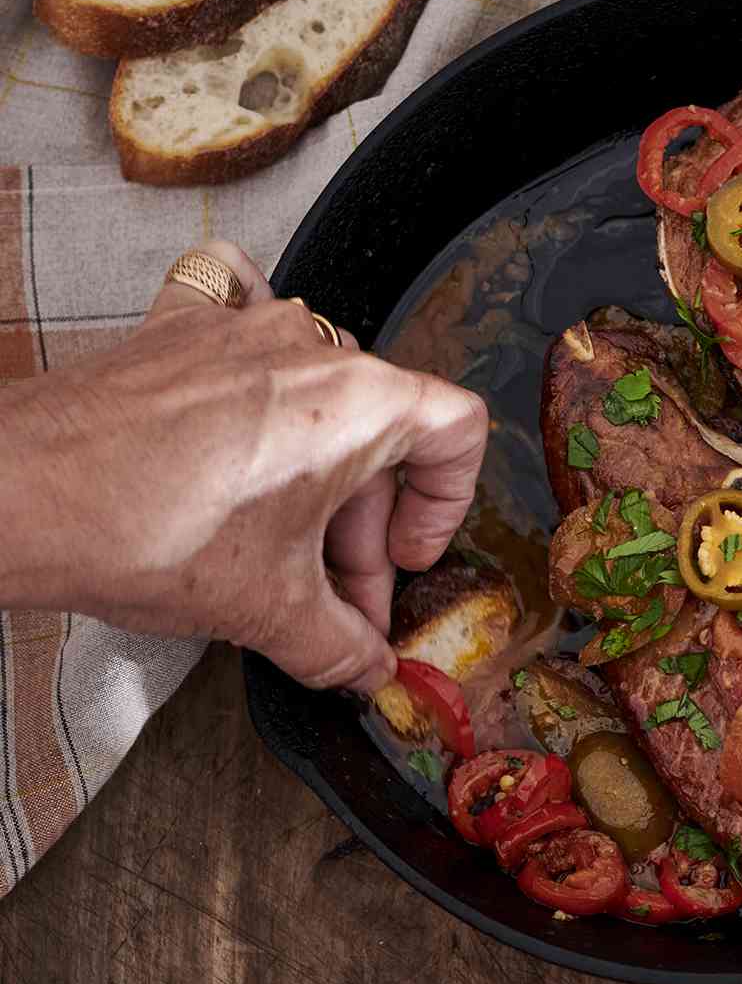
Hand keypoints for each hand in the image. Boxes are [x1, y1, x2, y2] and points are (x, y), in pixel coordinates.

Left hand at [0, 241, 488, 692]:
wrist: (26, 494)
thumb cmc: (148, 528)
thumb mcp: (268, 611)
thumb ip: (339, 647)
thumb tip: (366, 669)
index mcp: (361, 402)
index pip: (457, 433)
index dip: (446, 507)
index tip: (402, 559)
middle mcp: (310, 348)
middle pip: (380, 429)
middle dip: (365, 524)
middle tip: (335, 596)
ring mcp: (242, 326)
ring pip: (315, 391)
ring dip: (313, 467)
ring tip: (278, 537)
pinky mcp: (178, 327)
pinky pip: (239, 314)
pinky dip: (251, 356)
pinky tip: (238, 391)